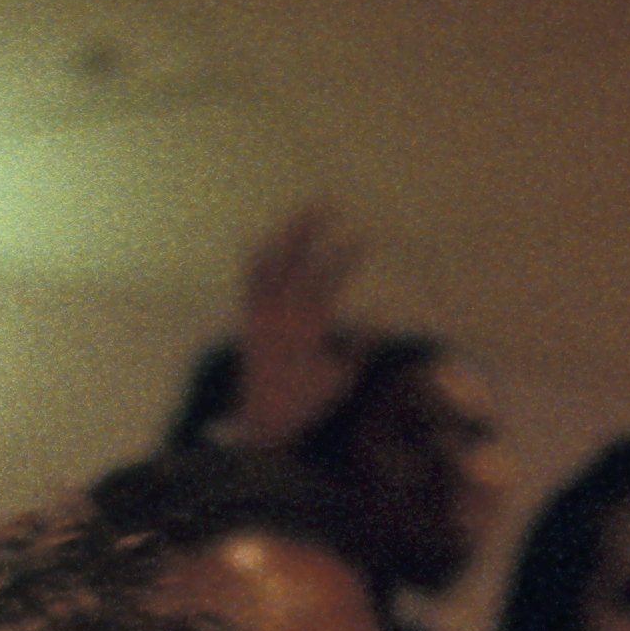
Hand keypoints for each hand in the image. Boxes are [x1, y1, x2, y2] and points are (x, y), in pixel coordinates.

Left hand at [229, 204, 360, 448]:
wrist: (262, 425)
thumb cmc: (306, 405)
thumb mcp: (343, 379)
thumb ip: (362, 345)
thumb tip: (382, 313)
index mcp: (305, 327)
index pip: (327, 279)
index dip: (344, 256)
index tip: (362, 239)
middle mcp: (279, 315)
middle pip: (292, 259)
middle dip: (308, 228)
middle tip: (327, 205)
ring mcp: (259, 315)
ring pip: (266, 263)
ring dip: (283, 236)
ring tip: (299, 215)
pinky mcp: (247, 321)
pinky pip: (249, 280)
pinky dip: (260, 257)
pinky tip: (271, 242)